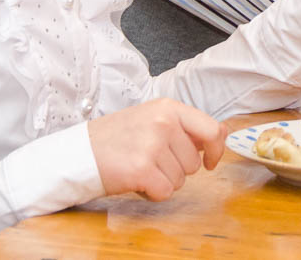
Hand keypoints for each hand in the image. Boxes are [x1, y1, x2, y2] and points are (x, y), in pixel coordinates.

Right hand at [88, 98, 224, 199]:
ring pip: (180, 179)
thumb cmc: (116, 138)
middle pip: (194, 162)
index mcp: (168, 108)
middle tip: (150, 160)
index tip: (210, 161)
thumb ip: (184, 127)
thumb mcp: (152, 119)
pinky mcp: (142, 169)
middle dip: (176, 169)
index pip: (211, 129)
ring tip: (140, 167)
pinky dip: (152, 193)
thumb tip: (221, 135)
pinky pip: (165, 192)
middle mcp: (163, 123)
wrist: (79, 153)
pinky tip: (135, 180)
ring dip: (162, 180)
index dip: (217, 150)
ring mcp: (152, 145)